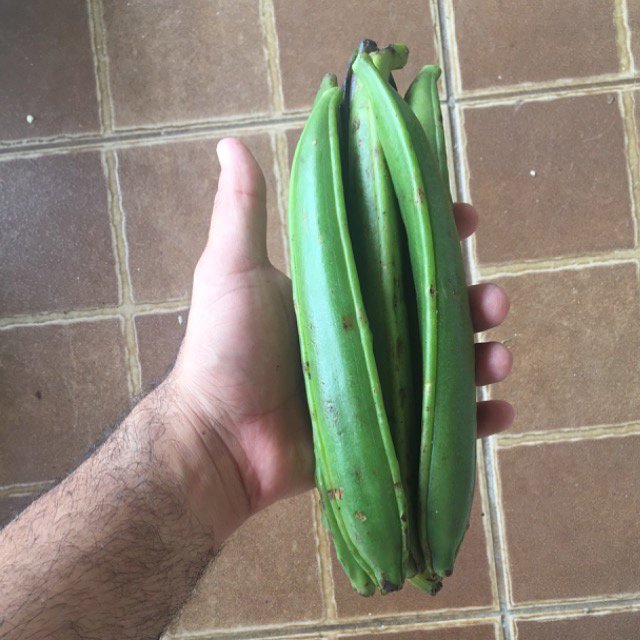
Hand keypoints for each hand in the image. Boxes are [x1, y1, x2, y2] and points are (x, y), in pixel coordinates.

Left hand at [170, 138, 512, 519]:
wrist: (218, 440)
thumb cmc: (224, 351)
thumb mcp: (231, 270)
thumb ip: (241, 209)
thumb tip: (232, 143)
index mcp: (343, 290)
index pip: (400, 252)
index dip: (436, 232)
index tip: (465, 217)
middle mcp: (367, 332)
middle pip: (436, 308)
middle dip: (473, 300)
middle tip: (493, 300)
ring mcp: (379, 382)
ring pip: (447, 363)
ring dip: (483, 356)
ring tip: (498, 358)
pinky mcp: (384, 428)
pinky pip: (440, 423)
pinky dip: (474, 418)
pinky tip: (498, 411)